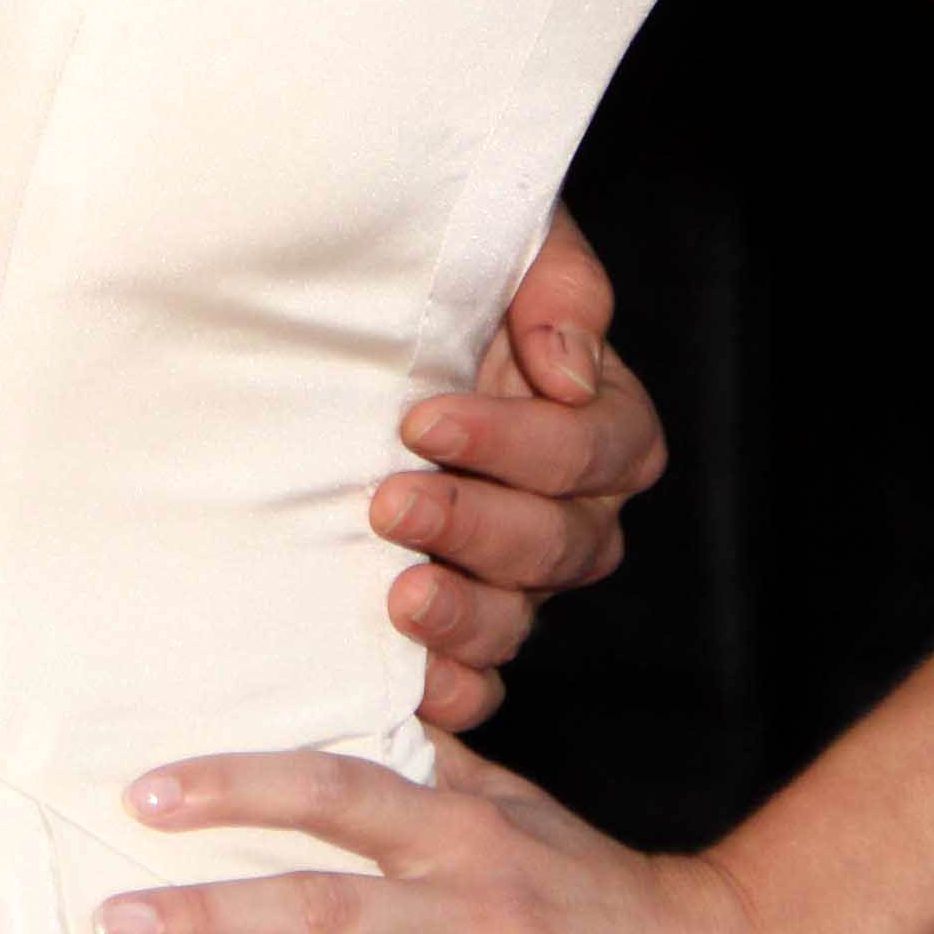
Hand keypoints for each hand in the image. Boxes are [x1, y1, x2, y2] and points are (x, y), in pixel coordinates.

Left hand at [92, 738, 789, 933]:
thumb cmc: (602, 886)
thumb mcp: (520, 806)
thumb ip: (431, 766)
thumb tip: (353, 702)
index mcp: (460, 834)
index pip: (330, 794)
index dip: (237, 789)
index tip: (145, 796)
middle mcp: (471, 910)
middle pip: (320, 907)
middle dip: (209, 916)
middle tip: (112, 926)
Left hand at [382, 203, 664, 734]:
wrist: (336, 307)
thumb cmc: (434, 270)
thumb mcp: (502, 246)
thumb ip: (555, 288)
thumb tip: (568, 369)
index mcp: (596, 419)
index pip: (594, 451)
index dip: (518, 443)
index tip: (422, 419)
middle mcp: (567, 504)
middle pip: (561, 543)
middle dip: (476, 525)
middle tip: (391, 502)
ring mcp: (512, 569)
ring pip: (522, 614)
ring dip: (465, 614)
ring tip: (400, 597)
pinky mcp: (458, 614)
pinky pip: (482, 675)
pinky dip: (455, 687)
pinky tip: (416, 683)